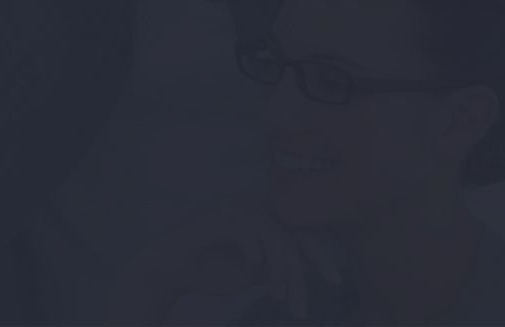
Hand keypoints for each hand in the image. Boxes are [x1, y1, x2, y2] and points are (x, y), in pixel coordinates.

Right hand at [105, 197, 339, 324]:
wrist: (168, 272)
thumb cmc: (209, 271)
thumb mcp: (254, 273)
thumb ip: (279, 266)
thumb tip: (311, 268)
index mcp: (265, 219)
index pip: (302, 233)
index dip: (322, 256)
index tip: (336, 282)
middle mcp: (253, 209)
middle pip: (295, 233)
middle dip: (308, 267)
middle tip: (308, 297)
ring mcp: (235, 209)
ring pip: (275, 235)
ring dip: (280, 269)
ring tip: (278, 294)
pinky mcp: (217, 216)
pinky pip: (248, 231)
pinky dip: (255, 251)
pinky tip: (254, 268)